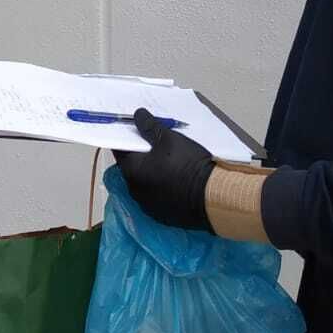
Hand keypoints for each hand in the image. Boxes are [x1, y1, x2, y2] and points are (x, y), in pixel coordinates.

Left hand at [113, 109, 215, 231]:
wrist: (213, 196)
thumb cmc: (189, 165)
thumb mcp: (169, 139)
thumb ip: (150, 127)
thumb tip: (138, 116)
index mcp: (132, 171)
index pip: (120, 150)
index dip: (126, 138)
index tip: (135, 132)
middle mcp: (135, 191)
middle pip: (131, 167)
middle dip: (139, 156)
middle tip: (154, 145)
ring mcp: (148, 206)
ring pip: (143, 184)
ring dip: (150, 173)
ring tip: (167, 162)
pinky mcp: (162, 216)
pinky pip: (155, 197)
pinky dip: (160, 188)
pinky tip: (174, 180)